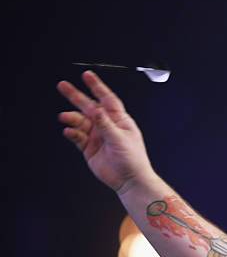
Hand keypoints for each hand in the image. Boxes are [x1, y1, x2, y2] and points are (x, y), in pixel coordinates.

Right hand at [57, 71, 155, 193]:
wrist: (129, 180)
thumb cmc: (133, 160)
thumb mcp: (120, 139)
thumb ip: (105, 124)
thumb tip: (96, 109)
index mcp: (119, 120)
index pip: (107, 99)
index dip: (97, 87)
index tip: (87, 76)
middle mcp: (107, 126)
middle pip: (89, 107)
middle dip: (77, 96)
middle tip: (63, 86)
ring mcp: (97, 136)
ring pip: (81, 122)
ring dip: (72, 118)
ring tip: (64, 117)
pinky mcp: (89, 148)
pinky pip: (78, 137)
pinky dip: (72, 133)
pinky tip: (68, 131)